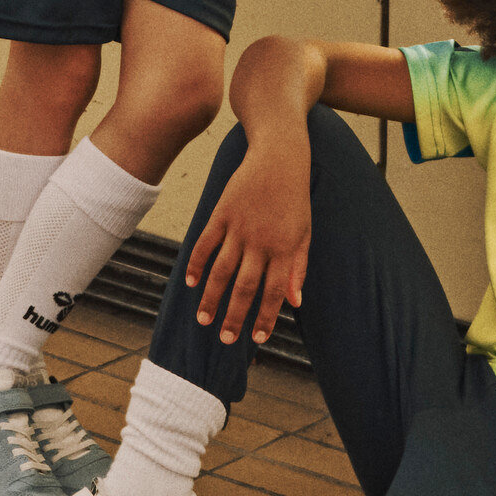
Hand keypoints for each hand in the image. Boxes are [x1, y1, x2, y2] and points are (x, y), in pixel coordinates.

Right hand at [184, 131, 311, 347]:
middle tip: (225, 340)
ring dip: (211, 298)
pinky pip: (205, 243)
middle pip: (245, 287)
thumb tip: (295, 302)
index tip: (257, 339)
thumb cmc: (295, 197)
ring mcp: (239, 227)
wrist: (279, 155)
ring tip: (204, 320)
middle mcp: (261, 241)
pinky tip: (191, 282)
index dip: (266, 317)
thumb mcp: (305, 232)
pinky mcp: (222, 213)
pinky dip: (197, 264)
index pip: (275, 291)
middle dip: (234, 317)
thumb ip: (299, 267)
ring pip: (221, 271)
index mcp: (286, 248)